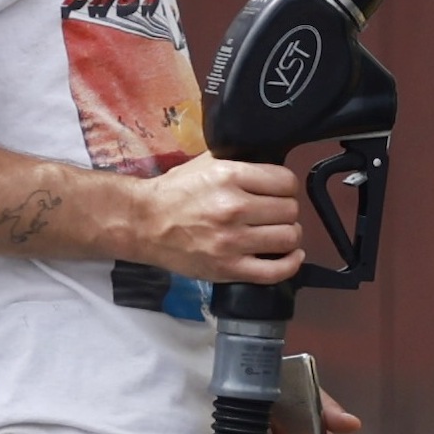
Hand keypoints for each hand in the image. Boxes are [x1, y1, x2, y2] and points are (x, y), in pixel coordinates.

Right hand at [130, 154, 305, 281]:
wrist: (143, 223)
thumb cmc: (174, 192)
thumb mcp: (205, 163)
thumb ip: (239, 162)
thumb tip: (270, 166)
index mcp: (229, 176)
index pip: (286, 182)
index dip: (286, 187)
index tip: (278, 193)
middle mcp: (233, 208)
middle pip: (290, 210)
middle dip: (285, 211)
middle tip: (273, 214)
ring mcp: (232, 241)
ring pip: (288, 238)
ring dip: (288, 235)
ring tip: (276, 233)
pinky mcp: (228, 269)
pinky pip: (276, 271)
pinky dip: (290, 264)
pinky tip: (289, 256)